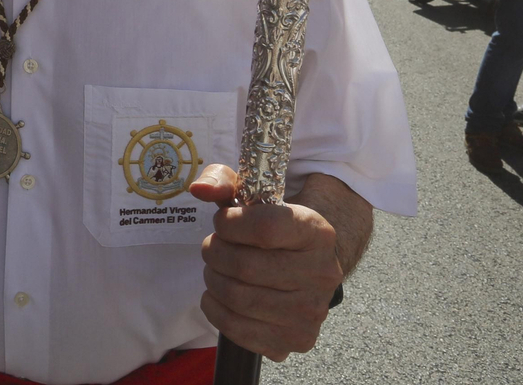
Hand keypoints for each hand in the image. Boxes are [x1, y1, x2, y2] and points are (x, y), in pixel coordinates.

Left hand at [189, 165, 342, 362]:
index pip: (264, 228)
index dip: (229, 224)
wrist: (304, 267)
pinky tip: (220, 295)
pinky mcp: (295, 340)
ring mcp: (311, 312)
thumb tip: (199, 190)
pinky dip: (215, 309)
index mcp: (317, 232)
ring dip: (213, 280)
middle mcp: (322, 274)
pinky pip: (236, 328)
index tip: (222, 222)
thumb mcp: (253, 195)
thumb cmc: (271, 227)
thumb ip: (223, 181)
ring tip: (217, 269)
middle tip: (213, 248)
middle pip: (244, 266)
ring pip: (237, 298)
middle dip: (214, 252)